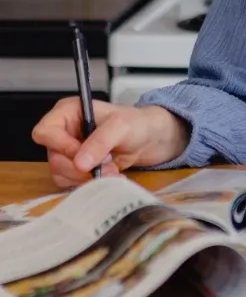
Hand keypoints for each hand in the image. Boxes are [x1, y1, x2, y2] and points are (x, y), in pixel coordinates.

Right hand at [32, 97, 190, 188]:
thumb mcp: (122, 126)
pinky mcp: (76, 168)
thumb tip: (79, 163)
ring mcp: (68, 152)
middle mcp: (63, 132)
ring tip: (111, 169)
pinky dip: (90, 183)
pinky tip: (109, 175)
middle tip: (106, 166)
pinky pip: (72, 183)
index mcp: (67, 112)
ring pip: (61, 174)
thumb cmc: (137, 123)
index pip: (45, 132)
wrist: (150, 139)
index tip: (83, 154)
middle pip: (53, 158)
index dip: (61, 146)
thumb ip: (100, 141)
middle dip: (81, 167)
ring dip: (87, 178)